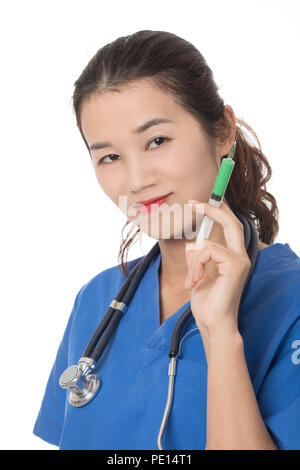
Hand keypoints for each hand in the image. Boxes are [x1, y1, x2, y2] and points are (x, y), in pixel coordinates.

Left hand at [184, 199, 250, 334]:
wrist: (213, 324)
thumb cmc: (207, 304)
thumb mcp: (198, 275)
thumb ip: (197, 258)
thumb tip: (192, 244)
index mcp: (233, 258)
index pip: (230, 227)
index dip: (216, 212)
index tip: (197, 203)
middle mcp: (240, 257)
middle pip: (231, 223)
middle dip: (212, 209)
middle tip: (192, 203)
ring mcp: (239, 262)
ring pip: (208, 244)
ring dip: (192, 261)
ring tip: (192, 279)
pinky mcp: (234, 267)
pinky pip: (207, 252)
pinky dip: (195, 266)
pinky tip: (195, 281)